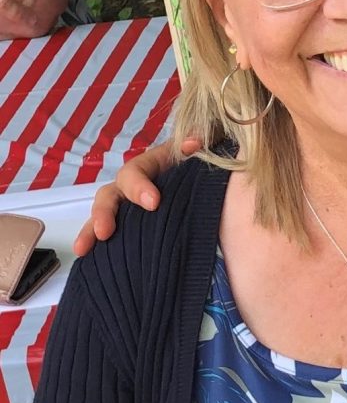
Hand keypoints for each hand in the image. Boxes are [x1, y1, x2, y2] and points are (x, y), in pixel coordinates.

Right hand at [74, 137, 197, 254]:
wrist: (206, 179)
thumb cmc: (200, 162)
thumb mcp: (199, 149)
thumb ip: (194, 145)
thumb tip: (194, 141)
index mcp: (148, 166)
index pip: (134, 173)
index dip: (139, 187)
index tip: (153, 203)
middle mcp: (132, 187)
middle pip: (110, 196)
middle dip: (104, 214)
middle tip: (104, 232)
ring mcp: (129, 208)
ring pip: (103, 218)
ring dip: (90, 232)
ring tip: (82, 249)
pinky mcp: (133, 228)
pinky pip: (113, 238)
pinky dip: (100, 249)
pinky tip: (90, 261)